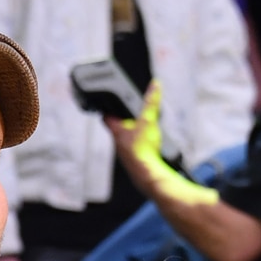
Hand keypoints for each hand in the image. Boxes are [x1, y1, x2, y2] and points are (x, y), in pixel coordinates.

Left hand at [105, 79, 163, 199]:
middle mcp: (117, 143)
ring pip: (125, 139)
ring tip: (142, 127)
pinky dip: (138, 145)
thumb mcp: (149, 120)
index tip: (110, 103)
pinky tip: (147, 144)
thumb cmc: (143, 149)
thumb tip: (154, 86)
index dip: (107, 109)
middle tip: (130, 113)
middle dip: (123, 120)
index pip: (106, 117)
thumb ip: (151, 102)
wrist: (147, 174)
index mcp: (117, 131)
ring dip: (131, 133)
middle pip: (117, 128)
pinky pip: (133, 150)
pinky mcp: (132, 161)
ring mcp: (124, 153)